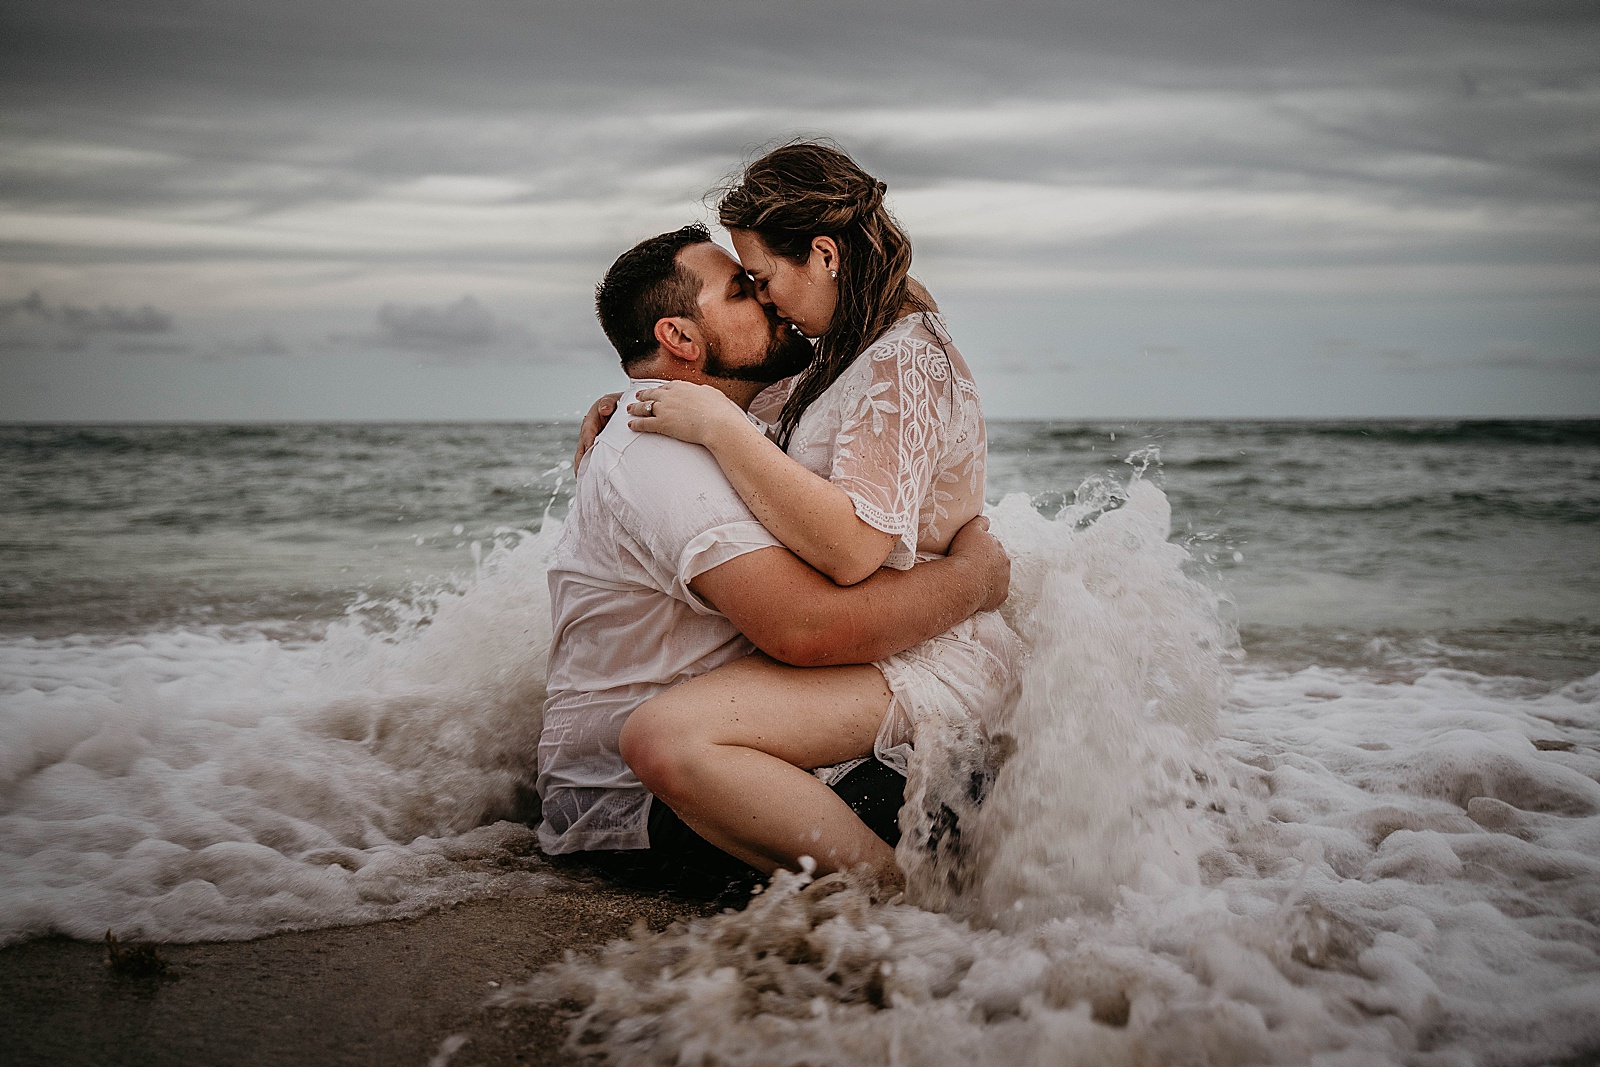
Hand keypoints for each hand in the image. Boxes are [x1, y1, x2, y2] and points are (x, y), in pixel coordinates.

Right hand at [573, 392, 620, 472]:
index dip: (587, 441)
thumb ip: (608, 403)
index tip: (589, 450)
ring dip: (583, 467)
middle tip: (580, 473)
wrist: (625, 409)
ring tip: (582, 480)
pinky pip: (591, 459)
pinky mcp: (597, 448)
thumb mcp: (613, 399)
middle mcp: (588, 432)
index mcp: (591, 419)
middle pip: (582, 447)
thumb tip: (604, 409)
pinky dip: (589, 468)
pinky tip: (589, 479)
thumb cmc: (619, 403)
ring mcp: (591, 441)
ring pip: (585, 455)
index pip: (587, 431)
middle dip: (580, 460)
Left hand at [628, 381, 751, 448]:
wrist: (718, 424)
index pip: (667, 386)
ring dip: (635, 408)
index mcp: (684, 387)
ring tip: (629, 409)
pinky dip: (636, 424)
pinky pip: (645, 423)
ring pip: (645, 407)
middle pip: (652, 393)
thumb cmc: (720, 411)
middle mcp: (671, 395)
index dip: (660, 389)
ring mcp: (665, 409)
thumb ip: (705, 391)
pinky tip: (631, 425)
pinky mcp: (662, 423)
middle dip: (643, 395)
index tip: (657, 390)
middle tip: (638, 396)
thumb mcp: (714, 394)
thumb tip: (704, 391)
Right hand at [947, 515, 1009, 612]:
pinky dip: (987, 594)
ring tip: (971, 581)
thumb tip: (986, 519)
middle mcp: (1005, 564)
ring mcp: (1004, 582)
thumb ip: (980, 522)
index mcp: (999, 548)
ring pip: (996, 579)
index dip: (980, 549)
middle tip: (970, 567)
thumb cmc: (965, 553)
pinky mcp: (1000, 597)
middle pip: (996, 563)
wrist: (964, 579)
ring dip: (987, 579)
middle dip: (986, 564)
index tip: (970, 552)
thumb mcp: (971, 529)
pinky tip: (975, 593)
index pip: (992, 547)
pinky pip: (994, 595)